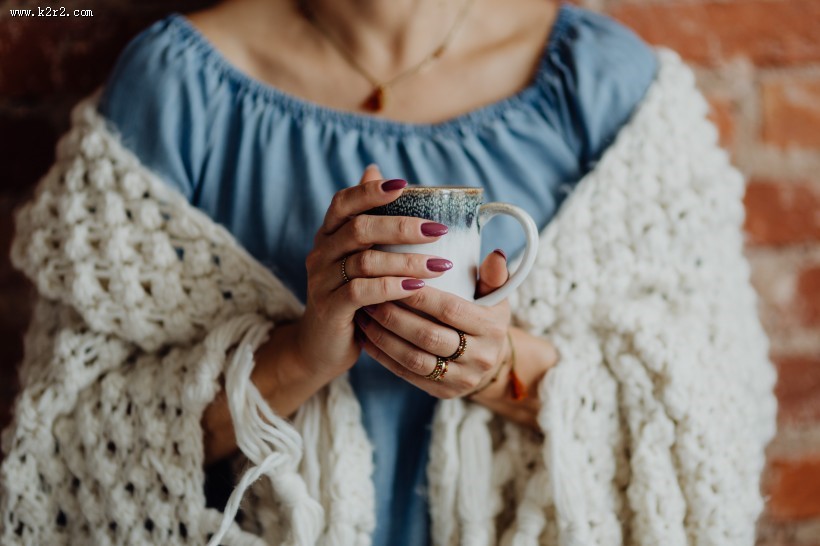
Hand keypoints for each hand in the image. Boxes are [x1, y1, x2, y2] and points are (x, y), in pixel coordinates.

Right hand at [294, 165, 454, 380]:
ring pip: (365, 261)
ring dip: (406, 261)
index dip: (370, 191)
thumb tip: (373, 169)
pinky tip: (417, 288)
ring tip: (440, 265)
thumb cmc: (348, 298)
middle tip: (437, 230)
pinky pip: (361, 292)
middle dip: (401, 227)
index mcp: (328, 235)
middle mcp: (321, 253)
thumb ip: (366, 220)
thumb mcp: (355, 258)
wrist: (319, 347)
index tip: (404, 186)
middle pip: (359, 229)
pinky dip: (391, 287)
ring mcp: (322, 281)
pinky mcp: (330, 308)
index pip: (344, 202)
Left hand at [356, 249, 512, 397]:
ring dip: (383, 337)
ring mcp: (462, 379)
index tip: (393, 278)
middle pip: (428, 336)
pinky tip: (366, 338)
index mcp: (492, 328)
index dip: (419, 296)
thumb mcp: (496, 295)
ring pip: (414, 359)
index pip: (449, 310)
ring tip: (363, 315)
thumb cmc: (485, 316)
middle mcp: (480, 357)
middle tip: (368, 297)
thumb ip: (493, 274)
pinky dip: (383, 356)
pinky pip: (407, 375)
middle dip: (394, 316)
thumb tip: (496, 253)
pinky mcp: (444, 393)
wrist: (490, 361)